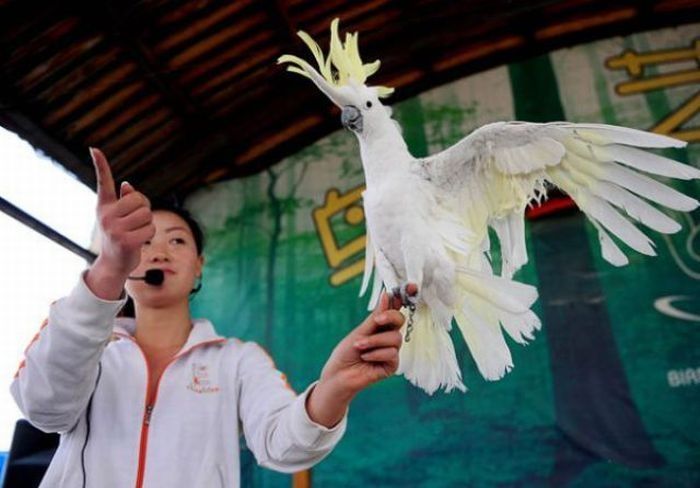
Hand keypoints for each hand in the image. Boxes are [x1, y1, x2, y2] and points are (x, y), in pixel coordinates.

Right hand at [85, 148, 153, 298]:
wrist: (114, 264)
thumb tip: (128, 185)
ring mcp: (113, 228)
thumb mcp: (120, 218)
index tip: (94, 148)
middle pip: (140, 200)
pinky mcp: (124, 241)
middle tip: (137, 222)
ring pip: (147, 214)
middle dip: (145, 209)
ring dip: (148, 224)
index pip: (103, 182)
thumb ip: (125, 201)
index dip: (100, 165)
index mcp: (105, 206)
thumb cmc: (121, 237)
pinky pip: (150, 229)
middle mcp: (106, 215)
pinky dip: (150, 234)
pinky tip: (139, 241)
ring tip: (136, 232)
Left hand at [305, 285, 415, 426]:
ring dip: (374, 341)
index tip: (410, 286)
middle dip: (389, 317)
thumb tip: (387, 295)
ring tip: (359, 347)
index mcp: (380, 325)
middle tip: (377, 321)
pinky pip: (391, 354)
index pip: (395, 308)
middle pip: (400, 319)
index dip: (404, 296)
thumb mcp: (360, 331)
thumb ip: (376, 317)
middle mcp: (388, 336)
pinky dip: (376, 354)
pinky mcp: (392, 365)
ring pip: (395, 338)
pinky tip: (366, 358)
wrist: (339, 374)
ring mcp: (391, 351)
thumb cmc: (346, 352)